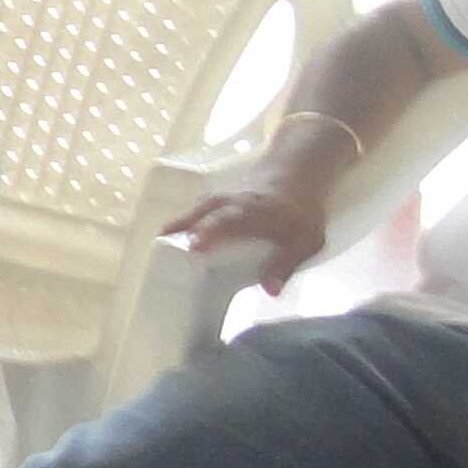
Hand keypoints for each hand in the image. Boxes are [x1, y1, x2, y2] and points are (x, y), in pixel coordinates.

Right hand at [164, 179, 334, 292]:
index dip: (210, 233)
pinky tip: (176, 232)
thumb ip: (285, 265)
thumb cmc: (301, 213)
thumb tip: (269, 292)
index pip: (226, 221)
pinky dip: (185, 220)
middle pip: (202, 214)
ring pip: (197, 210)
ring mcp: (222, 198)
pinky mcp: (217, 198)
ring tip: (162, 240)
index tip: (195, 246)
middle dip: (183, 228)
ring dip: (179, 223)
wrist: (298, 175)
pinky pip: (198, 209)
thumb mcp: (305, 241)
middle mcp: (231, 204)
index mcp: (251, 213)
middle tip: (162, 246)